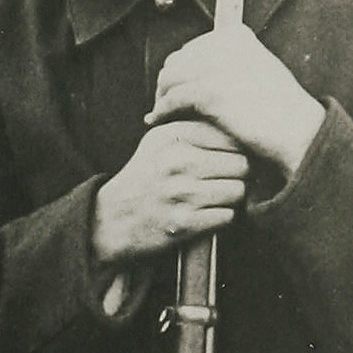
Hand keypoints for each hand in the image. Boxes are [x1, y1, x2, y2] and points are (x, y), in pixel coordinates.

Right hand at [93, 118, 248, 263]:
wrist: (110, 219)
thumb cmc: (143, 179)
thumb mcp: (159, 142)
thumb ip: (195, 129)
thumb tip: (241, 128)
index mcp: (174, 136)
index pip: (232, 137)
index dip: (236, 151)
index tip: (225, 162)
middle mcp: (178, 161)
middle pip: (242, 164)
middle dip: (237, 175)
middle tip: (222, 183)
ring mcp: (181, 194)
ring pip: (238, 191)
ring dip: (230, 198)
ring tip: (213, 199)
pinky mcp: (184, 224)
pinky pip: (227, 216)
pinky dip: (221, 218)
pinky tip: (205, 215)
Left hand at [146, 24, 324, 175]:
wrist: (297, 129)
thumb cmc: (277, 108)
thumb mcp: (253, 70)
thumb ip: (226, 64)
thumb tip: (191, 69)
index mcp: (235, 35)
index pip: (190, 49)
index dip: (179, 72)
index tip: (176, 90)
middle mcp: (224, 45)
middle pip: (176, 61)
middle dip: (167, 83)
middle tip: (163, 105)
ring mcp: (216, 67)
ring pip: (169, 78)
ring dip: (161, 97)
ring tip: (160, 114)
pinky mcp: (209, 92)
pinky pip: (171, 99)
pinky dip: (161, 110)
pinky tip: (158, 121)